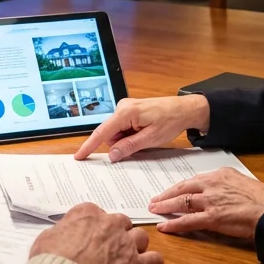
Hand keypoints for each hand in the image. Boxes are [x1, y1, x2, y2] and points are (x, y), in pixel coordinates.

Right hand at [30, 203, 163, 263]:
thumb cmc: (50, 262)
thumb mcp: (45, 239)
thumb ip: (60, 232)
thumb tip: (61, 235)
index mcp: (88, 214)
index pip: (97, 214)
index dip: (95, 227)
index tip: (91, 237)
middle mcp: (110, 224)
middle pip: (122, 223)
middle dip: (118, 234)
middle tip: (110, 249)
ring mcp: (126, 244)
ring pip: (141, 238)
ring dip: (136, 247)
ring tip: (129, 259)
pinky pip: (155, 260)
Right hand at [73, 95, 210, 161]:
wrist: (184, 109)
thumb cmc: (171, 120)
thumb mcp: (150, 138)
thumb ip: (129, 146)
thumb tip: (112, 155)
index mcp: (126, 112)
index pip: (102, 132)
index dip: (89, 146)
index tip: (79, 156)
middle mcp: (122, 107)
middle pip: (110, 134)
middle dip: (121, 144)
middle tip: (141, 142)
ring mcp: (126, 108)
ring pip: (117, 133)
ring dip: (127, 139)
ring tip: (146, 135)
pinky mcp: (130, 111)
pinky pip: (123, 128)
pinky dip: (131, 134)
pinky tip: (144, 132)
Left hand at [148, 167, 263, 240]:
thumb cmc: (263, 198)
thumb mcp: (242, 182)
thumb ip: (227, 184)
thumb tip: (220, 191)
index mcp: (220, 175)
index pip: (193, 180)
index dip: (179, 187)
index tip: (171, 190)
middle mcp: (212, 185)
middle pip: (183, 188)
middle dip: (166, 195)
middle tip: (154, 199)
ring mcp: (210, 201)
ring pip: (181, 202)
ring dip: (165, 206)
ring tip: (154, 210)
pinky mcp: (212, 218)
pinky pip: (187, 221)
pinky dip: (174, 224)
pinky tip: (164, 227)